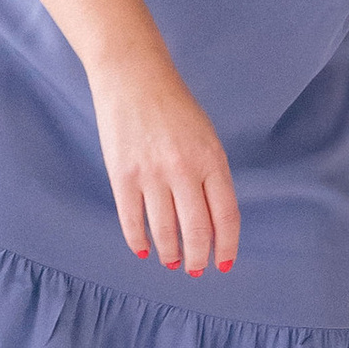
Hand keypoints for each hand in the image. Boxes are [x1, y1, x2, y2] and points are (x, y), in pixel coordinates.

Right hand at [91, 46, 240, 275]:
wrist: (134, 77)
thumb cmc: (174, 108)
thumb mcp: (206, 138)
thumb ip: (210, 176)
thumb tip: (210, 221)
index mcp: (212, 160)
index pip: (225, 216)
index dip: (226, 246)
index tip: (224, 264)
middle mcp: (184, 170)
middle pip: (196, 230)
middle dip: (198, 258)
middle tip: (196, 270)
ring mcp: (152, 174)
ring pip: (164, 230)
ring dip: (169, 253)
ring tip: (172, 262)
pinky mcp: (122, 174)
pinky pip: (132, 219)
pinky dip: (138, 240)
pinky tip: (144, 249)